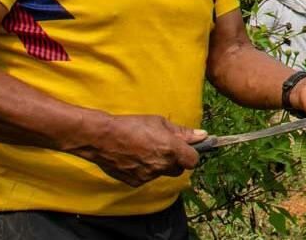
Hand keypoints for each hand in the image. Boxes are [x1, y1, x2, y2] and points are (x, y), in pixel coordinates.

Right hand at [79, 115, 204, 186]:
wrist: (102, 138)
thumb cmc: (131, 126)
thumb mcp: (159, 123)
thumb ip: (183, 132)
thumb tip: (203, 135)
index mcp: (171, 149)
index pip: (193, 161)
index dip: (191, 154)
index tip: (185, 148)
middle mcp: (162, 165)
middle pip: (179, 169)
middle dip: (175, 160)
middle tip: (163, 148)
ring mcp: (148, 176)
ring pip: (162, 173)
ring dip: (159, 165)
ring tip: (144, 150)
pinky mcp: (136, 182)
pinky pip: (147, 178)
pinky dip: (145, 170)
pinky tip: (135, 158)